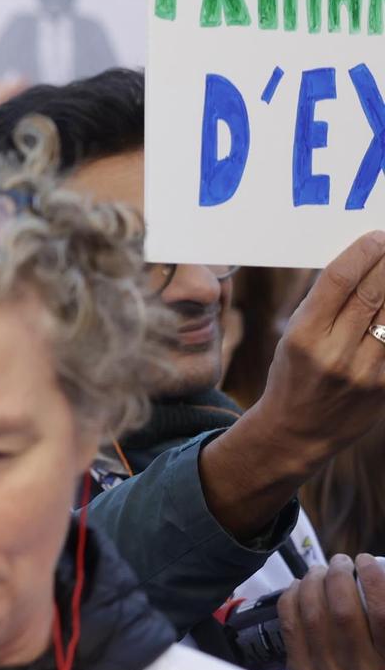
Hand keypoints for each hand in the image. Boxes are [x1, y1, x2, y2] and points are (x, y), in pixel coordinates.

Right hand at [251, 231, 384, 465]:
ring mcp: (365, 372)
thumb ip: (324, 307)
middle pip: (372, 294)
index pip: (337, 282)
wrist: (299, 432)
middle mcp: (335, 353)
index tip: (376, 237)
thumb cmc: (293, 376)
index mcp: (303, 335)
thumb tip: (360, 268)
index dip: (361, 254)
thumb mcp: (293, 337)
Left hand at [280, 554, 384, 669]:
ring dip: (314, 581)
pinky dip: (293, 596)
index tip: (366, 560)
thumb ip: (382, 628)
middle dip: (339, 575)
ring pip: (313, 612)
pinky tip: (300, 584)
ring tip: (320, 569)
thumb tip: (376, 579)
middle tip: (339, 560)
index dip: (374, 581)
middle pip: (344, 610)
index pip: (384, 616)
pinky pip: (290, 623)